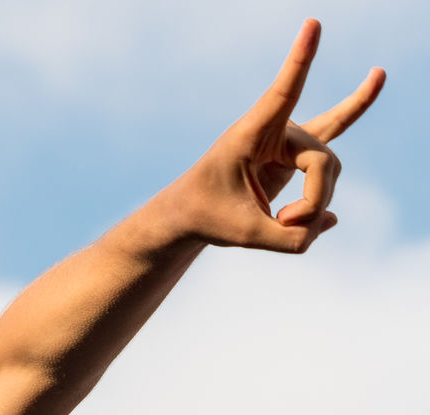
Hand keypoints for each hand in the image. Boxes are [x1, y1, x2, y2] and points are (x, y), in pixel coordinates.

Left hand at [170, 19, 384, 253]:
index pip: (281, 94)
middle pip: (323, 162)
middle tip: (287, 225)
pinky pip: (335, 127)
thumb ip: (291, 239)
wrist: (190, 214)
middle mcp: (274, 130)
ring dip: (313, 206)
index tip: (312, 23)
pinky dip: (355, 104)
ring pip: (329, 170)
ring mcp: (288, 141)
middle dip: (312, 202)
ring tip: (284, 222)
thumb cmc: (207, 216)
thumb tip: (328, 221)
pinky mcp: (297, 156)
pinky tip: (376, 76)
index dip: (299, 61)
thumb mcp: (245, 236)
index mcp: (250, 134)